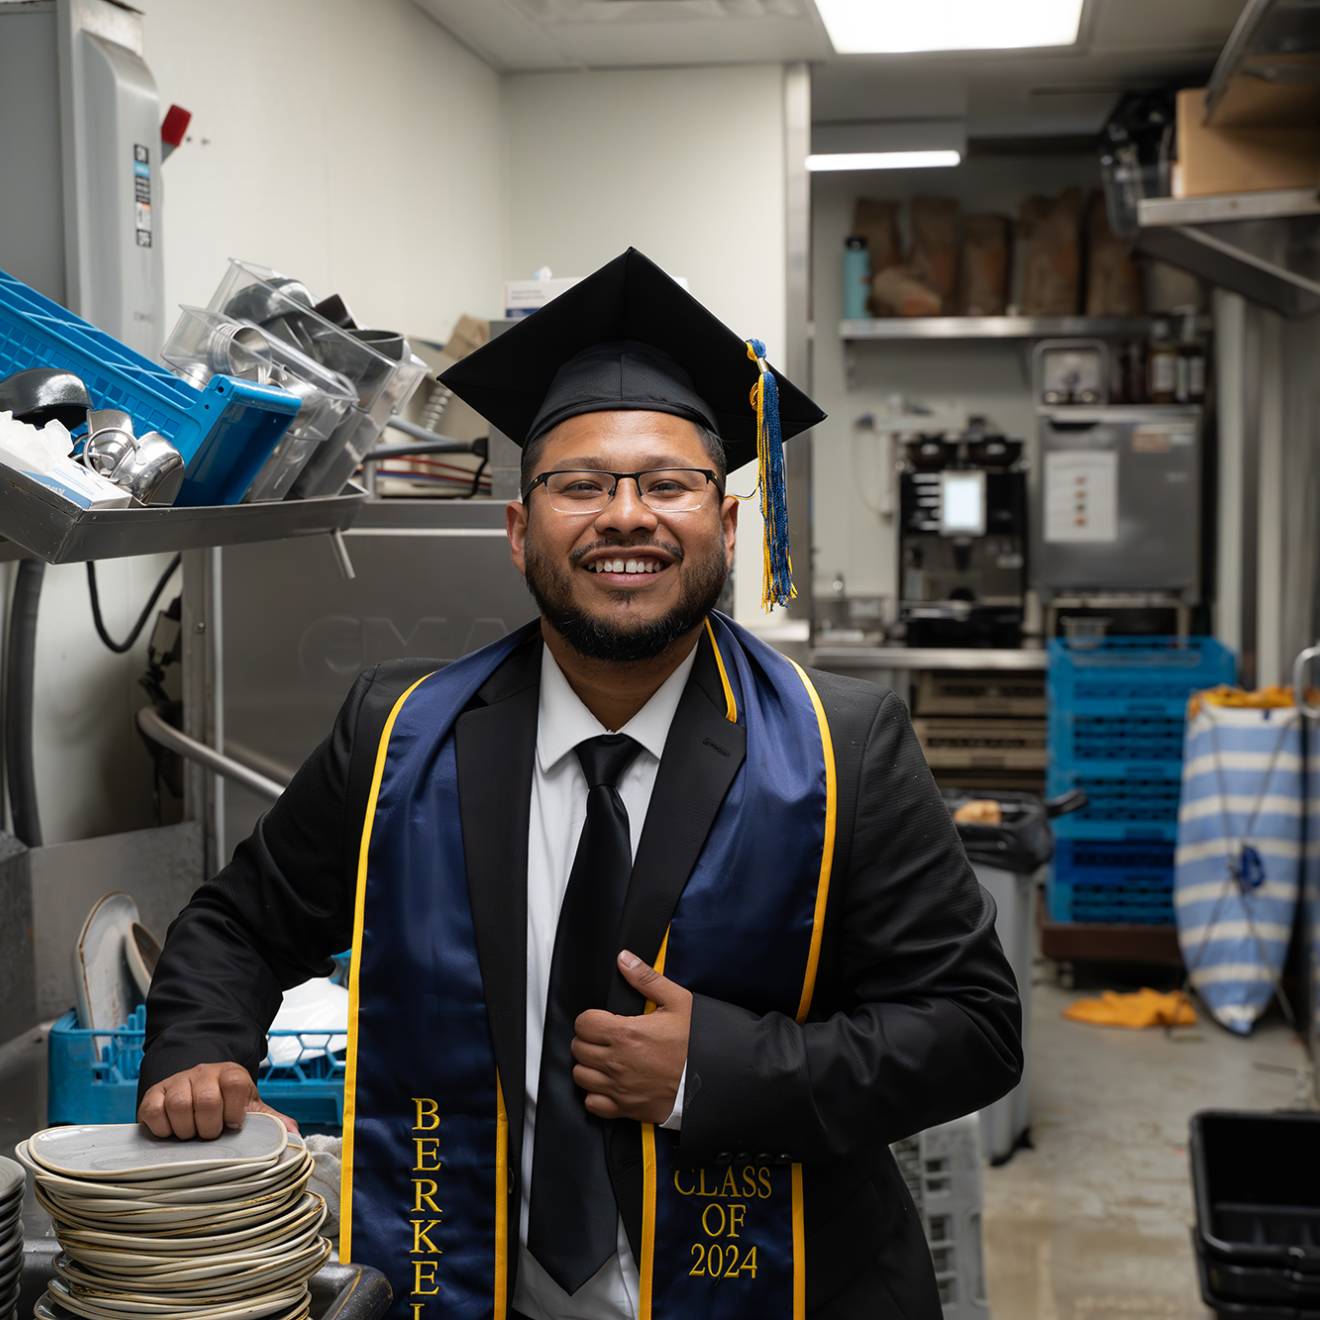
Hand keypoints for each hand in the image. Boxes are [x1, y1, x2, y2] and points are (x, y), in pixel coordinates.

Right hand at [137, 1062, 298, 1140]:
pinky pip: (153, 1110)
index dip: (234, 1111)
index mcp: (231, 1073)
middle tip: (210, 1135)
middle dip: (209, 1126)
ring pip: (179, 1105)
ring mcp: (177, 1082)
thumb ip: (271, 1120)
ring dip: (186, 1129)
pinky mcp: (153, 1094)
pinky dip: (162, 1128)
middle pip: (206, 1099)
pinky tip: (171, 1132)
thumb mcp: (250, 1108)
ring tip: (191, 1135)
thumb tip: (295, 1135)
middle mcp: (204, 1073)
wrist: (197, 1089)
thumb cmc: (227, 1105)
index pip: (235, 1085)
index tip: (233, 1125)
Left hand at [570, 951, 691, 1123]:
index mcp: (626, 1033)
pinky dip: (595, 1094)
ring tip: (605, 1059)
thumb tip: (624, 960)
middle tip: (605, 1037)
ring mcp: (619, 1088)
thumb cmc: (697, 1042)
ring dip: (589, 1065)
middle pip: (579, 1048)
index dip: (590, 1018)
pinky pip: (593, 1104)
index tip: (602, 1020)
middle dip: (589, 1039)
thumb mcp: (677, 1001)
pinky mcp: (626, 1109)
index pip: (583, 1023)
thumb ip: (646, 978)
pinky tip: (609, 1083)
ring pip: (581, 1075)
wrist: (714, 1078)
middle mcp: (617, 1062)